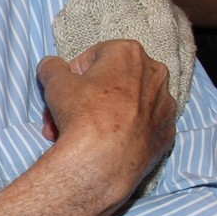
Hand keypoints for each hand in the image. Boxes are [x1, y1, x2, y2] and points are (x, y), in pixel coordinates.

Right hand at [37, 40, 174, 212]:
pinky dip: (123, 132)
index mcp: (130, 53)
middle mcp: (155, 74)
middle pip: (112, 81)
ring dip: (102, 114)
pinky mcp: (166, 133)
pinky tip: (104, 144)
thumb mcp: (55, 83)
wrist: (103, 162)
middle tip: (63, 115)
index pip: (95, 56)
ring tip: (76, 134)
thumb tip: (51, 66)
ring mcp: (164, 105)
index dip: (74, 74)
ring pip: (126, 104)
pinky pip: (140, 126)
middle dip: (85, 98)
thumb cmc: (82, 115)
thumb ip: (52, 68)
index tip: (64, 91)